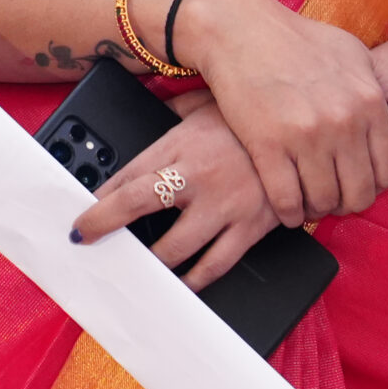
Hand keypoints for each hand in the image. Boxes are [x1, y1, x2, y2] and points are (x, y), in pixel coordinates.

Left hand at [69, 92, 282, 288]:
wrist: (305, 133)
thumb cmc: (252, 117)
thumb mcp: (205, 102)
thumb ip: (172, 107)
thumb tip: (149, 103)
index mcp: (180, 144)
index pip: (127, 174)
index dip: (99, 198)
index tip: (82, 213)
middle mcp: (196, 176)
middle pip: (136, 206)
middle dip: (103, 226)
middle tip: (87, 240)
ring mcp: (223, 206)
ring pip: (174, 246)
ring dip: (149, 262)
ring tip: (134, 270)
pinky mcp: (250, 227)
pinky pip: (216, 263)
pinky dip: (195, 280)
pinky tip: (183, 286)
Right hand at [171, 0, 387, 224]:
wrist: (238, 28)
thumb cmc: (299, 41)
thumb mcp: (356, 55)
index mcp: (369, 101)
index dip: (372, 186)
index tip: (353, 182)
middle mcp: (343, 121)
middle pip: (358, 195)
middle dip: (345, 203)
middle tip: (330, 195)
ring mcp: (305, 134)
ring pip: (323, 202)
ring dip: (316, 208)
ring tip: (307, 198)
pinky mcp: (266, 143)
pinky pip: (286, 201)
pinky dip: (288, 212)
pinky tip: (285, 204)